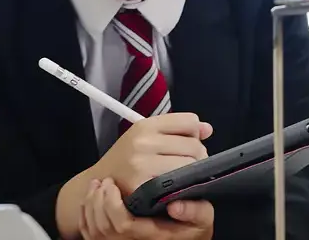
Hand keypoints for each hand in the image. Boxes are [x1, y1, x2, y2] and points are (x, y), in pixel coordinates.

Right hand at [56, 113, 212, 238]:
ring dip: (192, 172)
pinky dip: (182, 186)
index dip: (194, 133)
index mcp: (145, 126)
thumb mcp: (148, 137)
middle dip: (197, 156)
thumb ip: (178, 129)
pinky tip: (174, 187)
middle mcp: (143, 142)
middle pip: (195, 146)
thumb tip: (208, 129)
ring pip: (190, 165)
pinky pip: (179, 184)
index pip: (190, 121)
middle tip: (186, 165)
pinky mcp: (143, 187)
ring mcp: (142, 165)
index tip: (186, 142)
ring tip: (180, 176)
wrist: (100, 184)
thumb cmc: (128, 159)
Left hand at [79, 177, 212, 239]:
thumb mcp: (202, 220)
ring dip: (91, 205)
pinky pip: (90, 233)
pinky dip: (87, 215)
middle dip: (97, 201)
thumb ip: (196, 211)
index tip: (112, 185)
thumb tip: (175, 204)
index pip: (122, 224)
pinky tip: (92, 199)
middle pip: (101, 226)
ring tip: (96, 186)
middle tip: (103, 181)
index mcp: (151, 235)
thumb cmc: (192, 230)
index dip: (112, 205)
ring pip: (93, 229)